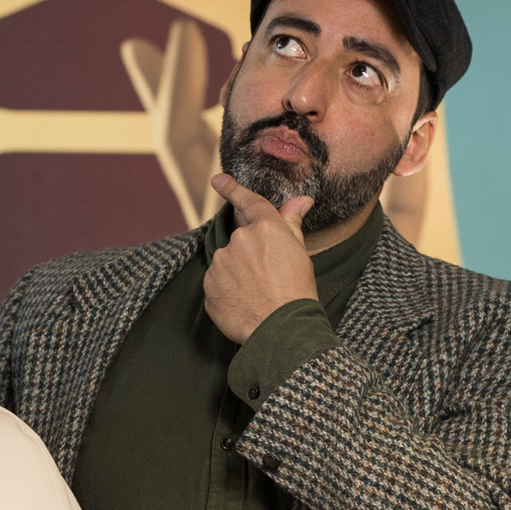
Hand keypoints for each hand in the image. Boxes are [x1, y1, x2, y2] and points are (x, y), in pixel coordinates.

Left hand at [202, 171, 318, 343]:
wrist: (281, 328)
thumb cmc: (297, 292)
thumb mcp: (299, 254)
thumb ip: (292, 224)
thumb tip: (301, 200)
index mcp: (266, 228)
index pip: (248, 203)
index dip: (232, 189)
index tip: (218, 180)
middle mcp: (240, 240)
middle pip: (241, 240)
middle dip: (251, 256)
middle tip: (268, 278)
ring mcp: (221, 262)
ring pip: (228, 262)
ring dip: (238, 273)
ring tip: (258, 294)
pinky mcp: (209, 284)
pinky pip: (217, 282)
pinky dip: (228, 290)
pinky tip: (244, 303)